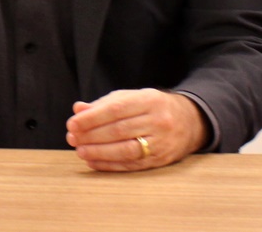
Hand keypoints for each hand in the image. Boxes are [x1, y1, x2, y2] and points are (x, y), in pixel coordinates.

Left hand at [66, 88, 207, 171]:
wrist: (189, 121)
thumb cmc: (152, 107)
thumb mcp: (131, 98)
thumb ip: (104, 104)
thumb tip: (78, 110)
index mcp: (149, 100)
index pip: (116, 109)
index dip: (93, 117)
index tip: (73, 123)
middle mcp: (157, 121)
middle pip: (119, 130)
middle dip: (92, 135)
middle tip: (72, 138)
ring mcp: (161, 143)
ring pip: (126, 149)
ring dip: (99, 152)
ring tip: (80, 151)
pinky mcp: (161, 160)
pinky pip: (132, 165)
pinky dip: (110, 165)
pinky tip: (93, 161)